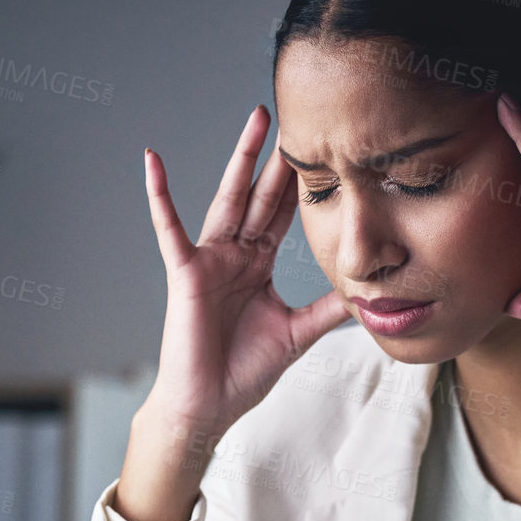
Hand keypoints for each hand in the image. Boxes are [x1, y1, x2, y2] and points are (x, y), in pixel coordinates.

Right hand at [141, 104, 349, 440]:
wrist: (208, 405)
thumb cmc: (243, 373)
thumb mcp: (299, 333)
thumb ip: (329, 308)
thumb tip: (368, 294)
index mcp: (257, 265)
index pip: (283, 214)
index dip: (302, 183)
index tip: (325, 149)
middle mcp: (234, 255)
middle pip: (262, 195)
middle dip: (280, 157)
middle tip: (297, 115)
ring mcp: (209, 260)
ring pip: (229, 198)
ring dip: (241, 157)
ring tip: (257, 119)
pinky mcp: (186, 272)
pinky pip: (170, 227)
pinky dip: (159, 194)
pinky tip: (152, 160)